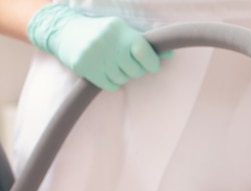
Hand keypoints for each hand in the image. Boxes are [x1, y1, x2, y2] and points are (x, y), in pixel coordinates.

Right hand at [28, 3, 168, 90]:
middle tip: (127, 64)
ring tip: (113, 65)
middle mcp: (107, 41)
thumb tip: (170, 53)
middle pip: (135, 70)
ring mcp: (94, 54)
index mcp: (120, 29)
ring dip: (122, 76)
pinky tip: (105, 72)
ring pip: (123, 79)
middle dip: (135, 70)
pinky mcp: (85, 67)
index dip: (152, 62)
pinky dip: (111, 83)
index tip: (152, 66)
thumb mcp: (123, 31)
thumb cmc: (102, 33)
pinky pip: (110, 86)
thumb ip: (146, 43)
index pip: (143, 50)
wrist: (65, 31)